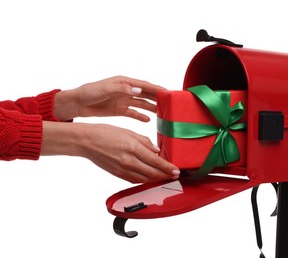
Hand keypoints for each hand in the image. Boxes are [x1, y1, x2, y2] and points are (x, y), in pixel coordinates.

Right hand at [41, 121, 179, 182]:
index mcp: (132, 148)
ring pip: (144, 179)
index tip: (176, 170)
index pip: (155, 161)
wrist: (86, 142)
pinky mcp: (117, 174)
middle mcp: (128, 161)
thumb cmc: (105, 133)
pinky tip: (150, 178)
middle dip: (165, 175)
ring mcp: (122, 169)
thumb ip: (144, 141)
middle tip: (175, 175)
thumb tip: (155, 150)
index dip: (167, 168)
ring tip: (165, 177)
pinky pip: (134, 180)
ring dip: (156, 179)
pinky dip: (144, 180)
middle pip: (152, 173)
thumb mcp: (128, 132)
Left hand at [54, 76, 165, 120]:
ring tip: (162, 113)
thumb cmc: (89, 93)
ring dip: (151, 107)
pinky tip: (148, 120)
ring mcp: (123, 100)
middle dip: (157, 98)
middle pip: (146, 94)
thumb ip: (122, 89)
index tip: (168, 92)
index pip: (144, 85)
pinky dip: (140, 116)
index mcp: (124, 82)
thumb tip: (139, 90)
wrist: (77, 104)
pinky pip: (133, 113)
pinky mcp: (119, 110)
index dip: (156, 89)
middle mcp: (126, 90)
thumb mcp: (105, 89)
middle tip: (170, 104)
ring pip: (141, 104)